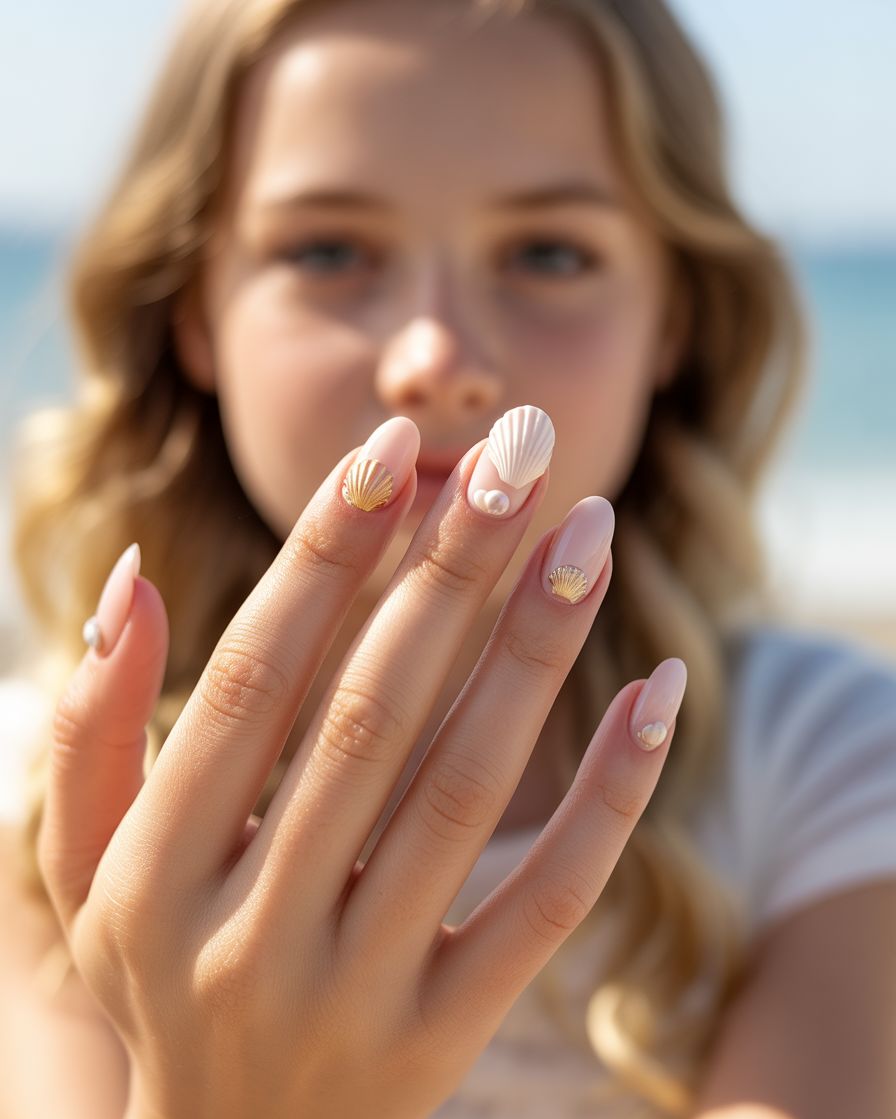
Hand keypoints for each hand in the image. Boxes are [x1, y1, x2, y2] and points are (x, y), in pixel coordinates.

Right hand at [39, 416, 683, 1118]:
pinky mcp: (444, 1039)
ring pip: (465, 790)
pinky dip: (609, 798)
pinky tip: (658, 695)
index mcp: (153, 871)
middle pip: (372, 711)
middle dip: (452, 567)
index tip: (397, 449)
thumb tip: (134, 582)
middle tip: (522, 455)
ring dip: (535, 650)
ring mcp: (354, 994)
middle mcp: (251, 932)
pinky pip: (545, 906)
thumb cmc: (158, 976)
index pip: (254, 676)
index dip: (328, 553)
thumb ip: (92, 728)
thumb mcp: (86, 865)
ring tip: (588, 532)